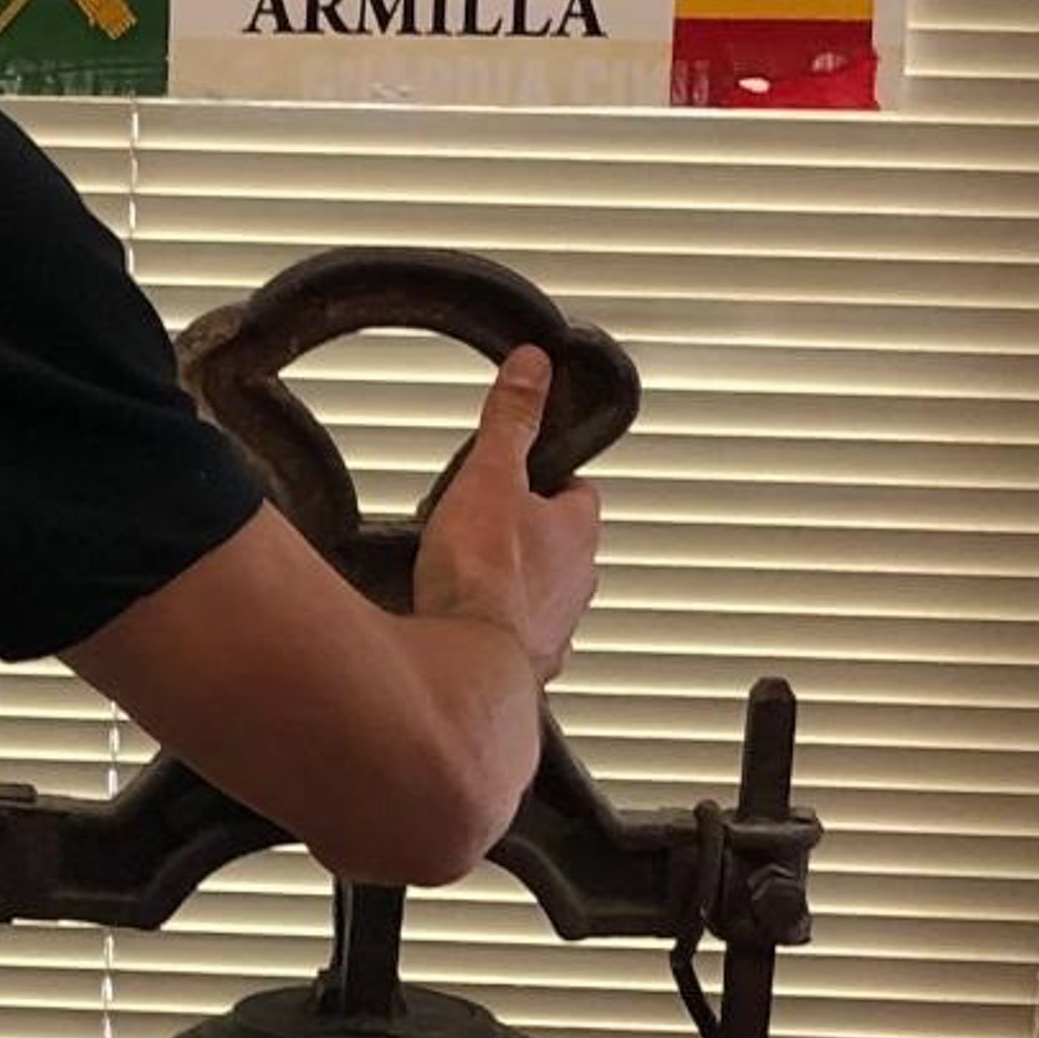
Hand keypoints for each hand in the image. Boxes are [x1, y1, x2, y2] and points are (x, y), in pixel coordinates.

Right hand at [414, 345, 601, 684]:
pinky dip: (491, 635)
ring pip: (540, 598)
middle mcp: (578, 583)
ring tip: (463, 581)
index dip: (544, 482)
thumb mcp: (490, 475)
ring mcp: (555, 629)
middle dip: (524, 539)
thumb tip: (534, 367)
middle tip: (479, 530)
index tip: (517, 478)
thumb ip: (512, 420)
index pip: (576, 492)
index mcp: (579, 530)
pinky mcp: (525, 670)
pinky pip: (512, 644)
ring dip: (510, 590)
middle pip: (558, 548)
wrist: (466, 665)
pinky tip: (459, 627)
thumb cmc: (484, 578)